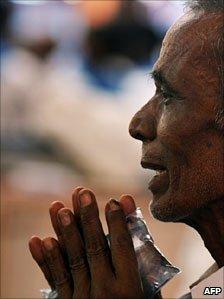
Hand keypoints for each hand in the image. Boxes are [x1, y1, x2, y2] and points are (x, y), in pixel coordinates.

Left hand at [29, 187, 144, 298]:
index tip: (112, 201)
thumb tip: (135, 228)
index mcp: (130, 289)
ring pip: (73, 259)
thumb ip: (142, 263)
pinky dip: (48, 259)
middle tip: (82, 193)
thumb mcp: (148, 294)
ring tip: (59, 208)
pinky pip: (56, 280)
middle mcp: (106, 293)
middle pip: (95, 248)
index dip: (118, 222)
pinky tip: (42, 240)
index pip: (123, 247)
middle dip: (88, 218)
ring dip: (66, 232)